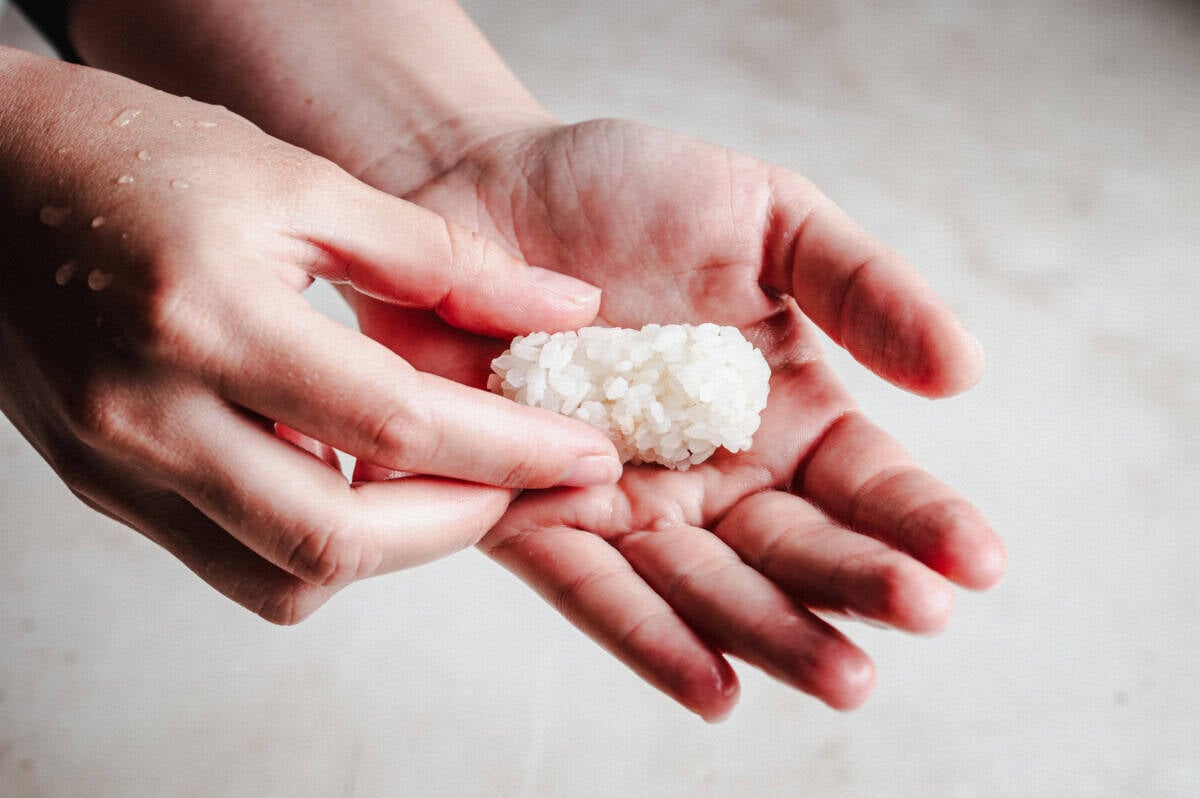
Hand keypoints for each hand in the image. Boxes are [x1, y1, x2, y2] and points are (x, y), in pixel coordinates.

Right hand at [0, 52, 620, 622]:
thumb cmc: (138, 159)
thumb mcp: (299, 182)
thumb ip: (437, 258)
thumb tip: (561, 310)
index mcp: (206, 316)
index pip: (393, 423)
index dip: (509, 449)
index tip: (584, 454)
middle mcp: (149, 413)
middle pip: (338, 540)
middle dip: (460, 525)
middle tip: (521, 480)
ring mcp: (118, 467)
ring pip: (284, 578)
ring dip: (389, 546)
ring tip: (439, 478)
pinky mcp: (105, 491)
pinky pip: (234, 561)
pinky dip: (316, 539)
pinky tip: (348, 474)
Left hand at [350, 119, 1006, 717]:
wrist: (484, 185)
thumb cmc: (628, 193)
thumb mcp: (767, 217)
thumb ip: (862, 286)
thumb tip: (965, 371)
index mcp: (780, 412)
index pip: (863, 482)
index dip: (920, 518)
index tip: (978, 560)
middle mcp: (711, 474)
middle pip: (792, 546)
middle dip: (857, 583)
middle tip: (921, 612)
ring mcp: (624, 502)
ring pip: (704, 583)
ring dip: (772, 631)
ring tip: (842, 674)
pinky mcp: (531, 513)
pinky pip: (591, 584)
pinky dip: (646, 634)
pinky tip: (713, 685)